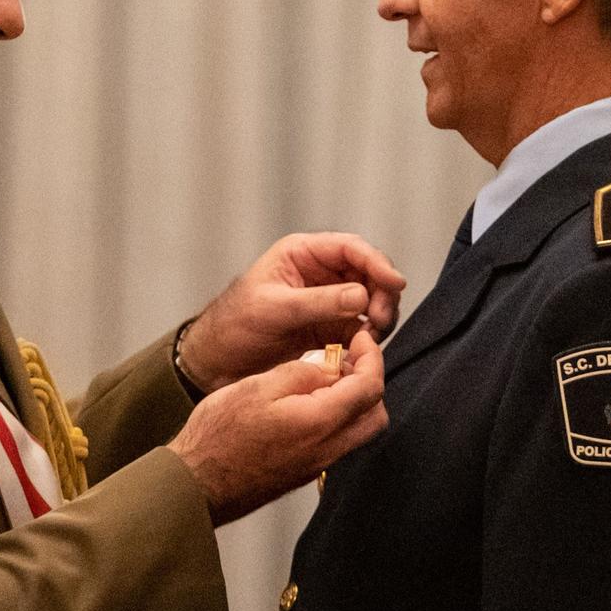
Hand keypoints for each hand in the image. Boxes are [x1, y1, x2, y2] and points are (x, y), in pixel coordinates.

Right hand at [168, 328, 387, 523]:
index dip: (371, 356)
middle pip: (375, 414)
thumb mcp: (259, 387)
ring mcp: (318, 464)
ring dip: (354, 401)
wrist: (197, 483)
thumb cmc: (219, 436)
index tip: (360, 338)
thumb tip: (332, 367)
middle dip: (370, 381)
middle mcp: (327, 448)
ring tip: (326, 378)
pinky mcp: (306, 471)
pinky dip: (338, 417)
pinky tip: (310, 401)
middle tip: (348, 359)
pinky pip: (338, 442)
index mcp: (320, 423)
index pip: (370, 388)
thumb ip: (303, 373)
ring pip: (359, 430)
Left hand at [177, 233, 404, 392]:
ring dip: (380, 318)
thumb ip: (318, 301)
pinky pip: (362, 330)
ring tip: (369, 339)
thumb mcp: (273, 308)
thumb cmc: (233, 325)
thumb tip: (362, 295)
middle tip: (379, 320)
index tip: (394, 283)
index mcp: (304, 255)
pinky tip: (361, 352)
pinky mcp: (332, 331)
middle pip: (370, 274)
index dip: (377, 263)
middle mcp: (322, 275)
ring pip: (372, 302)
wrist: (216, 362)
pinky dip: (369, 340)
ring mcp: (330, 303)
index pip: (351, 248)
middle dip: (383, 294)